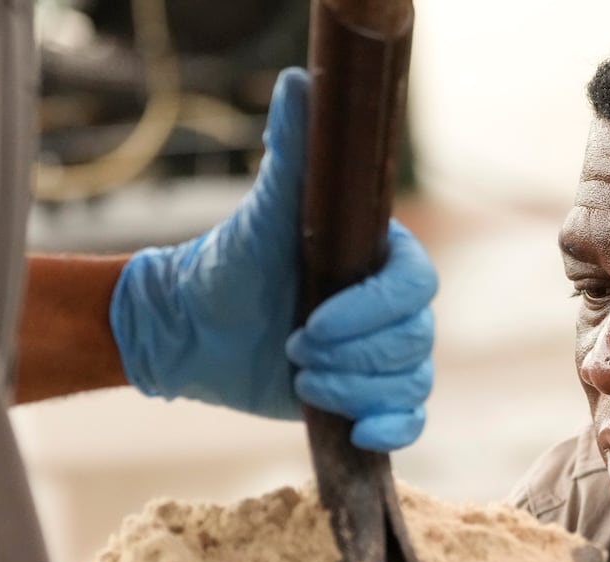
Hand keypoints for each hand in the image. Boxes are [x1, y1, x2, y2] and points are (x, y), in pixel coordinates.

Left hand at [109, 67, 437, 449]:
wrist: (194, 327)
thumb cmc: (230, 264)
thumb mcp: (261, 212)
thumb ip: (291, 155)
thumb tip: (299, 84)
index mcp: (379, 259)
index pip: (414, 286)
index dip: (371, 310)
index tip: (313, 320)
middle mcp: (390, 308)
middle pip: (415, 340)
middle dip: (354, 354)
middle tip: (296, 348)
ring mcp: (383, 355)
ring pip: (409, 382)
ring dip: (354, 389)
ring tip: (301, 378)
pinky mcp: (369, 397)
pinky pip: (409, 420)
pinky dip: (390, 429)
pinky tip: (358, 429)